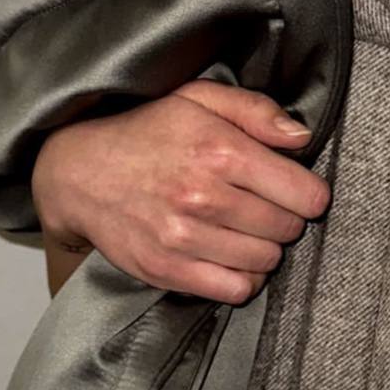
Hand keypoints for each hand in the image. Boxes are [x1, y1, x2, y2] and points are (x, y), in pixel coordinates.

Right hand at [31, 80, 330, 302]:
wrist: (80, 172)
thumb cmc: (147, 131)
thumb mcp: (200, 98)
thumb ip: (256, 111)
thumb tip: (301, 138)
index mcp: (220, 150)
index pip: (304, 193)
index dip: (310, 193)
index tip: (299, 190)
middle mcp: (204, 196)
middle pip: (288, 228)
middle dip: (287, 218)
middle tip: (268, 206)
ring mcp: (184, 238)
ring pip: (266, 260)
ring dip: (266, 247)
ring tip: (247, 229)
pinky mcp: (167, 270)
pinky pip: (234, 290)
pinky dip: (244, 278)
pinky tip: (233, 257)